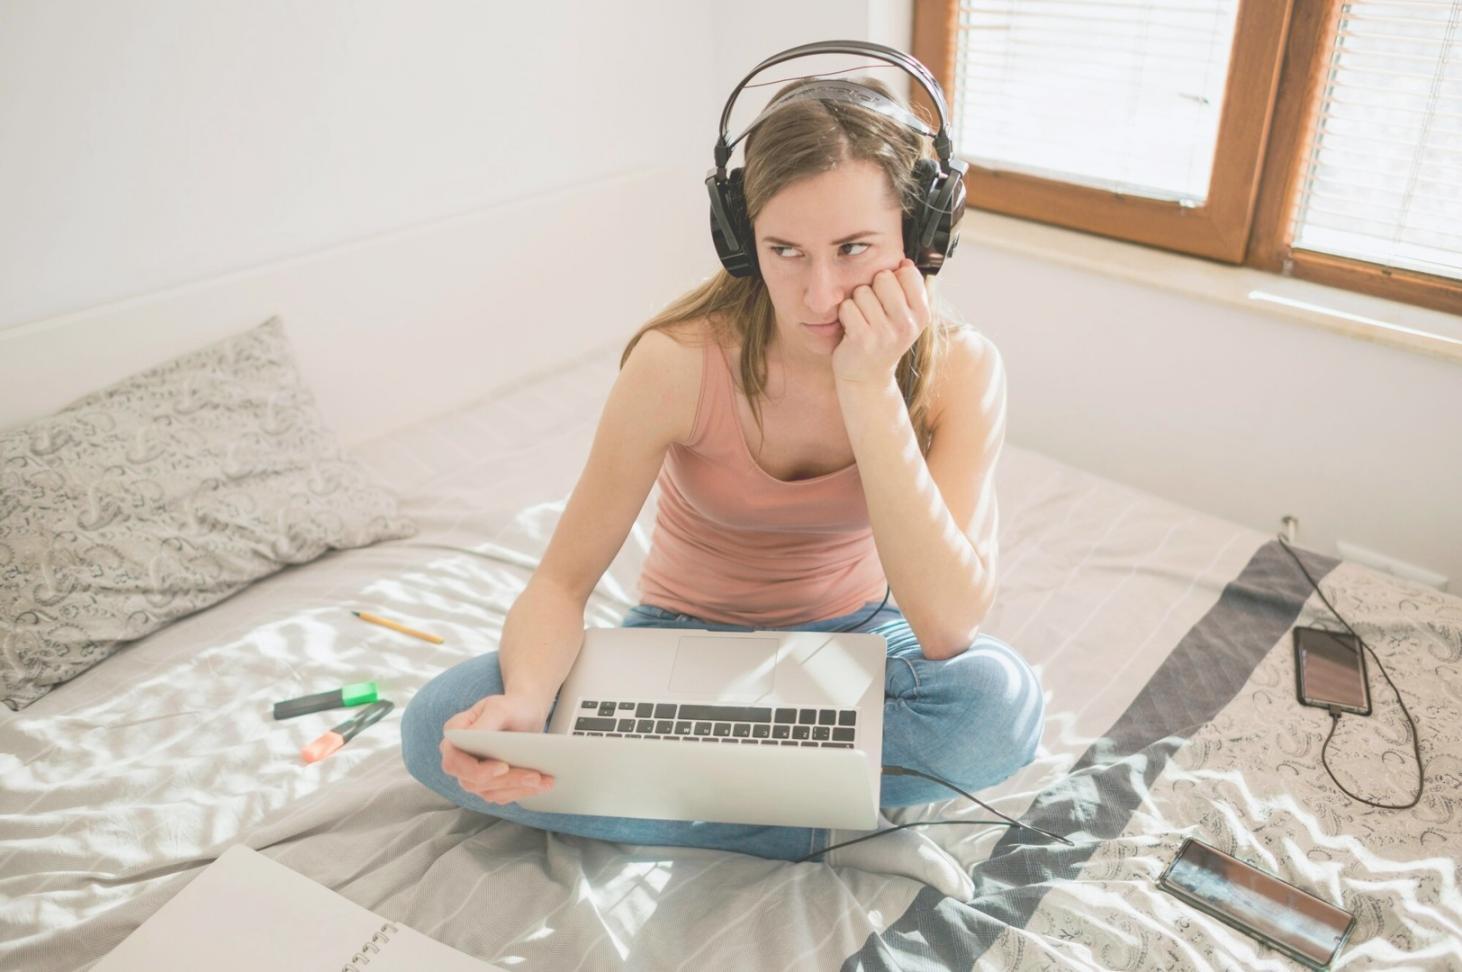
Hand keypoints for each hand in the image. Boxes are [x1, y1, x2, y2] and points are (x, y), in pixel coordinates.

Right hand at [439, 693, 555, 804]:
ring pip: (489, 792)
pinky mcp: (490, 783)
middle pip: (474, 782)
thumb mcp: (499, 708)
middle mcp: (461, 758)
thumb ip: (484, 723)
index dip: (476, 770)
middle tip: (534, 776)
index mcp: (455, 736)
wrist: (525, 713)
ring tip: (543, 780)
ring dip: (518, 788)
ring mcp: (473, 773)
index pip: (454, 762)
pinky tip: (541, 784)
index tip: (503, 767)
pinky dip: (522, 791)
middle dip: (506, 781)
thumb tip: (471, 738)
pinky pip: (502, 794)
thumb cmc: (511, 706)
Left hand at [830, 257, 930, 385]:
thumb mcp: (905, 316)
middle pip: (884, 277)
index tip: (889, 297)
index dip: (893, 279)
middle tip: (873, 310)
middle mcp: (907, 324)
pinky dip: (845, 315)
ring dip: (857, 303)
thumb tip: (905, 261)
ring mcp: (885, 333)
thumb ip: (908, 288)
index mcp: (922, 314)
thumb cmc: (884, 339)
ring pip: (862, 291)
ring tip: (863, 321)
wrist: (868, 377)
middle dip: (873, 288)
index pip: (907, 272)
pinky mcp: (862, 339)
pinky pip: (847, 307)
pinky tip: (852, 328)